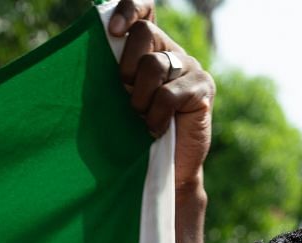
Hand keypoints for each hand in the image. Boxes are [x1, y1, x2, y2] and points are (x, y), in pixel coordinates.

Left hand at [107, 1, 213, 191]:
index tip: (112, 31)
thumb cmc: (136, 135)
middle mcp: (172, 52)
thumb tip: (98, 45)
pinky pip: (168, 95)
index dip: (129, 10)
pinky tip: (156, 130)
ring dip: (139, 99)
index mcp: (151, 49)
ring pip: (153, 65)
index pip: (145, 11)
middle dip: (126, 67)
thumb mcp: (119, 99)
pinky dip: (155, 117)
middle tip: (127, 96)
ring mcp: (191, 68)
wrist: (166, 169)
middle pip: (144, 34)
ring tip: (142, 118)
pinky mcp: (203, 88)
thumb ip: (115, 73)